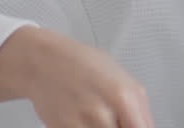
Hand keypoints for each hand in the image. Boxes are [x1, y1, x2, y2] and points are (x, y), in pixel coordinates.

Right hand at [0, 26, 155, 127]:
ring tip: (100, 118)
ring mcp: (81, 124)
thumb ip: (140, 109)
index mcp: (123, 97)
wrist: (43, 63)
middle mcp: (102, 113)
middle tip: (116, 120)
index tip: (136, 127)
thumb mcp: (124, 78)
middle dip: (120, 127)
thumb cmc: (83, 64)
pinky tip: (86, 120)